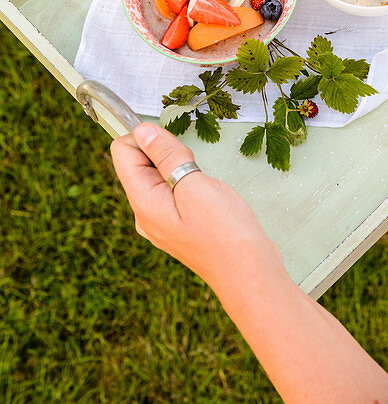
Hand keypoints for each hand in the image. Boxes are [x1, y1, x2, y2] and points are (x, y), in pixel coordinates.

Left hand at [110, 123, 280, 290]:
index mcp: (143, 202)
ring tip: (203, 183)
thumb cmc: (225, 233)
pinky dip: (187, 180)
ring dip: (178, 166)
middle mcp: (145, 212)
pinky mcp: (178, 223)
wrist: (248, 272)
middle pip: (138, 162)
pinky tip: (206, 194)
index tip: (176, 147)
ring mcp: (161, 220)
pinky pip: (172, 189)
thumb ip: (166, 155)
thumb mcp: (195, 186)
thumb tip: (142, 131)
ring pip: (157, 175)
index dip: (147, 137)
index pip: (122, 152)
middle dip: (164, 152)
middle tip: (194, 168)